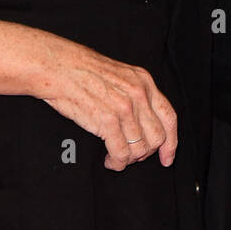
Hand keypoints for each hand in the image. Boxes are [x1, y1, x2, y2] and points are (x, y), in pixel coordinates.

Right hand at [42, 37, 177, 171]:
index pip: (169, 117)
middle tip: (131, 156)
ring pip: (140, 148)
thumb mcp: (120, 75)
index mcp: (144, 82)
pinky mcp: (108, 120)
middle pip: (157, 137)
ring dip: (128, 159)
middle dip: (145, 152)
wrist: (59, 67)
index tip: (167, 157)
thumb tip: (145, 124)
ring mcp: (125, 107)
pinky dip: (117, 162)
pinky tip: (109, 160)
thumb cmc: (83, 72)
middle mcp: (139, 94)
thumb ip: (136, 95)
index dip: (171, 142)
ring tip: (116, 157)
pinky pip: (121, 153)